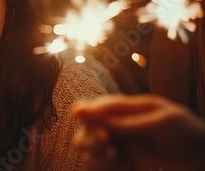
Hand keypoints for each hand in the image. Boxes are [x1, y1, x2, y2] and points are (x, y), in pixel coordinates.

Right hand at [72, 94, 204, 170]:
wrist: (202, 158)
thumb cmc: (187, 132)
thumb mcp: (165, 120)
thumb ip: (133, 121)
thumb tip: (102, 121)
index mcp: (127, 110)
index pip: (99, 106)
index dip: (87, 109)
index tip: (79, 114)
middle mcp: (118, 128)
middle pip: (87, 128)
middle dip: (88, 133)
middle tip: (103, 139)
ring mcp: (119, 148)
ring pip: (89, 150)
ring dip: (94, 152)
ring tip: (113, 156)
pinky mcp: (121, 165)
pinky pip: (100, 167)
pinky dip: (103, 166)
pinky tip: (121, 164)